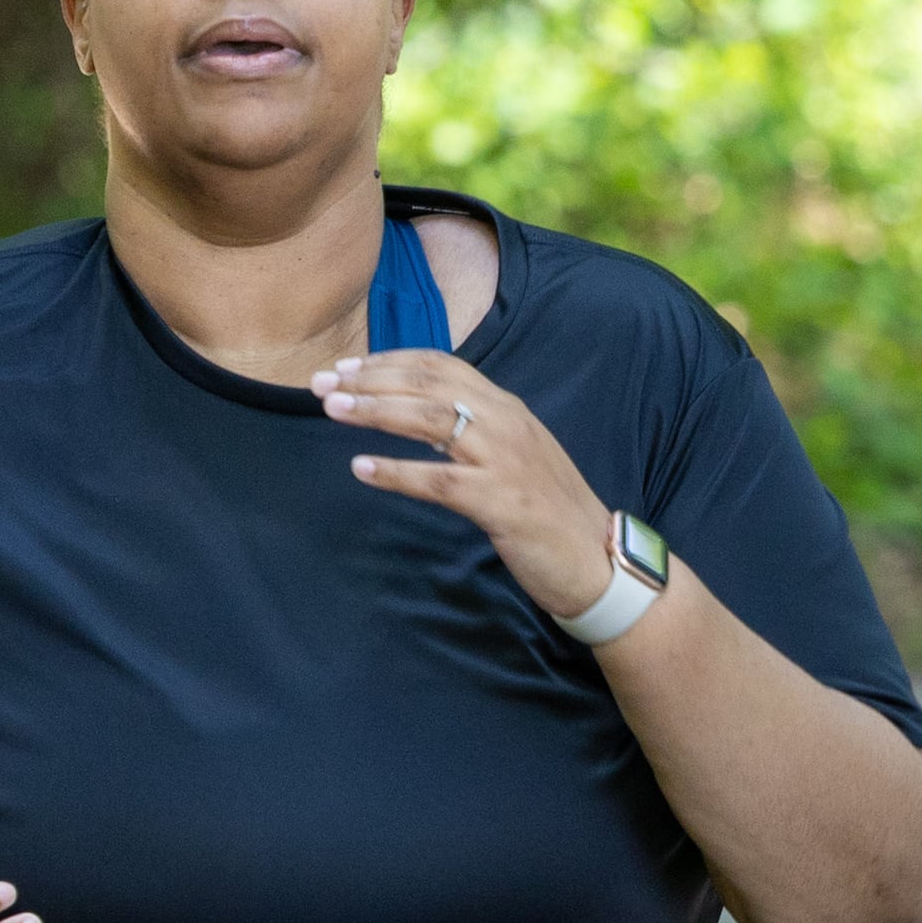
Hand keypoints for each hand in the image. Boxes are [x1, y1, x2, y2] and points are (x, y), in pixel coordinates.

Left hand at [315, 351, 613, 621]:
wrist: (599, 560)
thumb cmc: (551, 512)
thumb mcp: (515, 456)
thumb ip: (473, 431)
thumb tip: (418, 417)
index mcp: (508, 409)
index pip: (441, 366)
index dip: (389, 362)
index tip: (346, 368)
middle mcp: (507, 423)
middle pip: (428, 384)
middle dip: (369, 380)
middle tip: (322, 384)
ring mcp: (506, 461)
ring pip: (430, 421)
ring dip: (375, 411)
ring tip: (333, 410)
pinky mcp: (502, 503)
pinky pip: (439, 481)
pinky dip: (397, 472)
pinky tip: (362, 469)